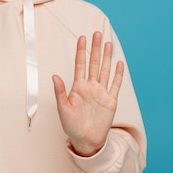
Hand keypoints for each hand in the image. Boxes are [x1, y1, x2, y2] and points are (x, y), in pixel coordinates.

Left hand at [52, 31, 123, 156]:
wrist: (86, 140)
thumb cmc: (71, 125)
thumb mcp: (63, 108)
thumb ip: (60, 92)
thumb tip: (54, 76)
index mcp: (78, 87)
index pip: (80, 64)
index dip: (81, 51)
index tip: (82, 37)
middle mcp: (90, 86)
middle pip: (93, 63)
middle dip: (95, 48)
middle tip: (97, 33)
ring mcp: (101, 92)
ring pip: (104, 70)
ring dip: (107, 57)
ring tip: (108, 43)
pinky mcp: (111, 101)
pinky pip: (115, 85)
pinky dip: (117, 74)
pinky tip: (119, 63)